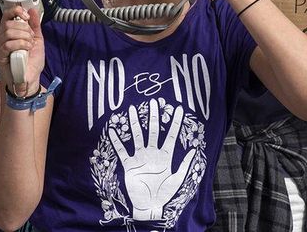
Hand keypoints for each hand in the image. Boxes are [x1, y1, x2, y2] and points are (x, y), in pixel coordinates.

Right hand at [0, 6, 44, 93]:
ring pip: (8, 32)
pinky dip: (21, 45)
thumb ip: (34, 25)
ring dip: (23, 37)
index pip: (6, 15)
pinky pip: (8, 45)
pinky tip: (26, 49)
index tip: (26, 17)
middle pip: (8, 23)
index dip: (16, 12)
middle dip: (24, 29)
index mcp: (6, 32)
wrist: (29, 78)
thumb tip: (32, 10)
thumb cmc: (30, 61)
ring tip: (29, 45)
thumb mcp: (36, 39)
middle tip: (31, 38)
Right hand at [109, 99, 195, 220]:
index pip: (171, 134)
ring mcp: (140, 158)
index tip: (178, 108)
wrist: (150, 206)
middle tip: (153, 101)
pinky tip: (113, 130)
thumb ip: (185, 165)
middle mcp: (152, 153)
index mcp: (166, 156)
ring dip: (134, 123)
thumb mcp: (178, 179)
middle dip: (153, 116)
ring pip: (137, 136)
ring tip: (131, 109)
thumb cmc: (165, 193)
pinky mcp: (129, 165)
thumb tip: (193, 150)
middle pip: (153, 130)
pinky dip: (117, 141)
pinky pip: (122, 151)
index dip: (175, 122)